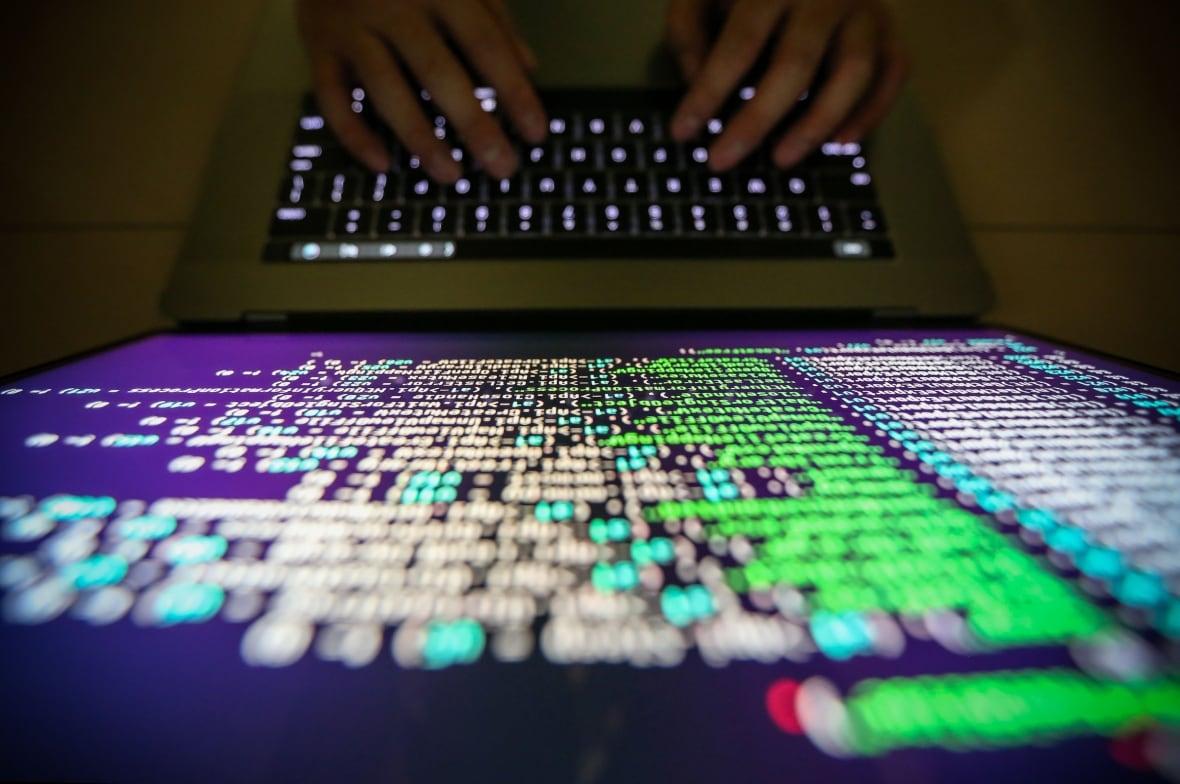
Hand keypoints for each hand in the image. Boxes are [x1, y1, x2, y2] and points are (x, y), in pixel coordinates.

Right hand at [296, 0, 547, 181]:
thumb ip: (493, 17)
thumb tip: (528, 67)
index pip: (484, 45)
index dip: (513, 91)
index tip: (536, 134)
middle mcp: (393, 6)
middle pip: (438, 73)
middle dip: (474, 125)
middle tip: (501, 168)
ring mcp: (351, 26)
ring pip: (386, 90)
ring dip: (420, 139)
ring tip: (450, 176)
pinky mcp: (317, 46)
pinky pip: (332, 98)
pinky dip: (355, 135)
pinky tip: (383, 165)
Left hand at [666, 0, 906, 170]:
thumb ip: (688, 27)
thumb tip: (694, 79)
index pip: (741, 42)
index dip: (710, 90)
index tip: (683, 131)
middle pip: (796, 64)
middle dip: (755, 120)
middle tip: (721, 160)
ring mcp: (866, 13)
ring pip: (853, 73)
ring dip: (816, 124)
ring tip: (781, 160)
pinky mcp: (891, 32)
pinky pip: (893, 75)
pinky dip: (872, 112)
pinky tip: (841, 144)